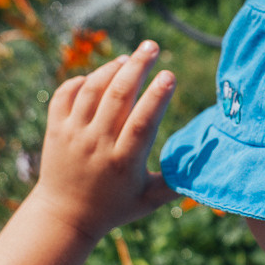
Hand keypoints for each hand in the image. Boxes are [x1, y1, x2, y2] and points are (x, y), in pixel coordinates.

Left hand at [29, 40, 177, 240]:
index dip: (157, 96)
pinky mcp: (55, 129)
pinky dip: (82, 79)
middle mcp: (97, 144)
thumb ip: (177, 183)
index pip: (142, 122)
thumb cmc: (115, 208)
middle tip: (152, 46)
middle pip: (117, 96)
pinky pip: (65, 93)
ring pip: (91, 90)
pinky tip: (100, 76)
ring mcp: (73, 135)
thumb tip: (209, 165)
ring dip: (111, 68)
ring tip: (129, 59)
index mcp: (124, 162)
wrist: (64, 217)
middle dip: (137, 66)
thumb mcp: (149, 201)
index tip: (170, 75)